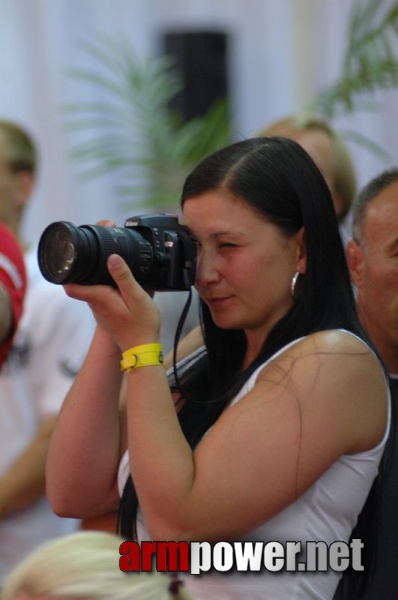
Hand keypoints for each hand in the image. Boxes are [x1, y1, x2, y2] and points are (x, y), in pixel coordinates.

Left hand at [63, 220, 159, 350]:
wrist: (143, 350)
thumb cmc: (141, 325)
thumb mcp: (137, 297)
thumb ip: (123, 277)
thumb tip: (112, 257)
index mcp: (99, 297)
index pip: (71, 284)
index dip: (68, 268)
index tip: (73, 255)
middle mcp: (95, 304)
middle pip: (81, 283)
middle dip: (85, 265)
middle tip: (96, 249)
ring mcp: (100, 310)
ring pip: (91, 288)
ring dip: (96, 275)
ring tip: (109, 262)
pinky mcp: (106, 313)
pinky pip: (100, 295)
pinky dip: (104, 285)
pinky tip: (117, 282)